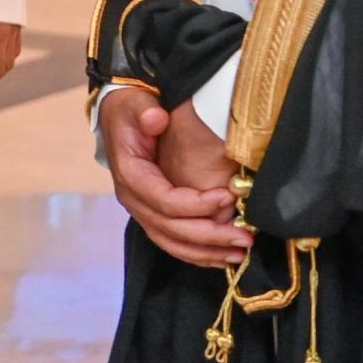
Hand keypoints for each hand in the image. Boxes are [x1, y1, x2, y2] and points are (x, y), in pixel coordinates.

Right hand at [98, 91, 248, 267]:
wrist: (118, 118)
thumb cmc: (131, 112)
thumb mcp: (137, 104)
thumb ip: (146, 111)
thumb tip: (157, 119)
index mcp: (130, 174)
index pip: (164, 200)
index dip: (197, 204)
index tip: (228, 196)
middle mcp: (132, 198)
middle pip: (170, 228)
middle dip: (210, 235)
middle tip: (244, 237)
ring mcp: (141, 210)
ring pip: (171, 242)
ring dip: (206, 252)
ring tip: (239, 253)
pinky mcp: (151, 216)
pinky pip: (172, 243)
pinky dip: (197, 254)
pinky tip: (222, 257)